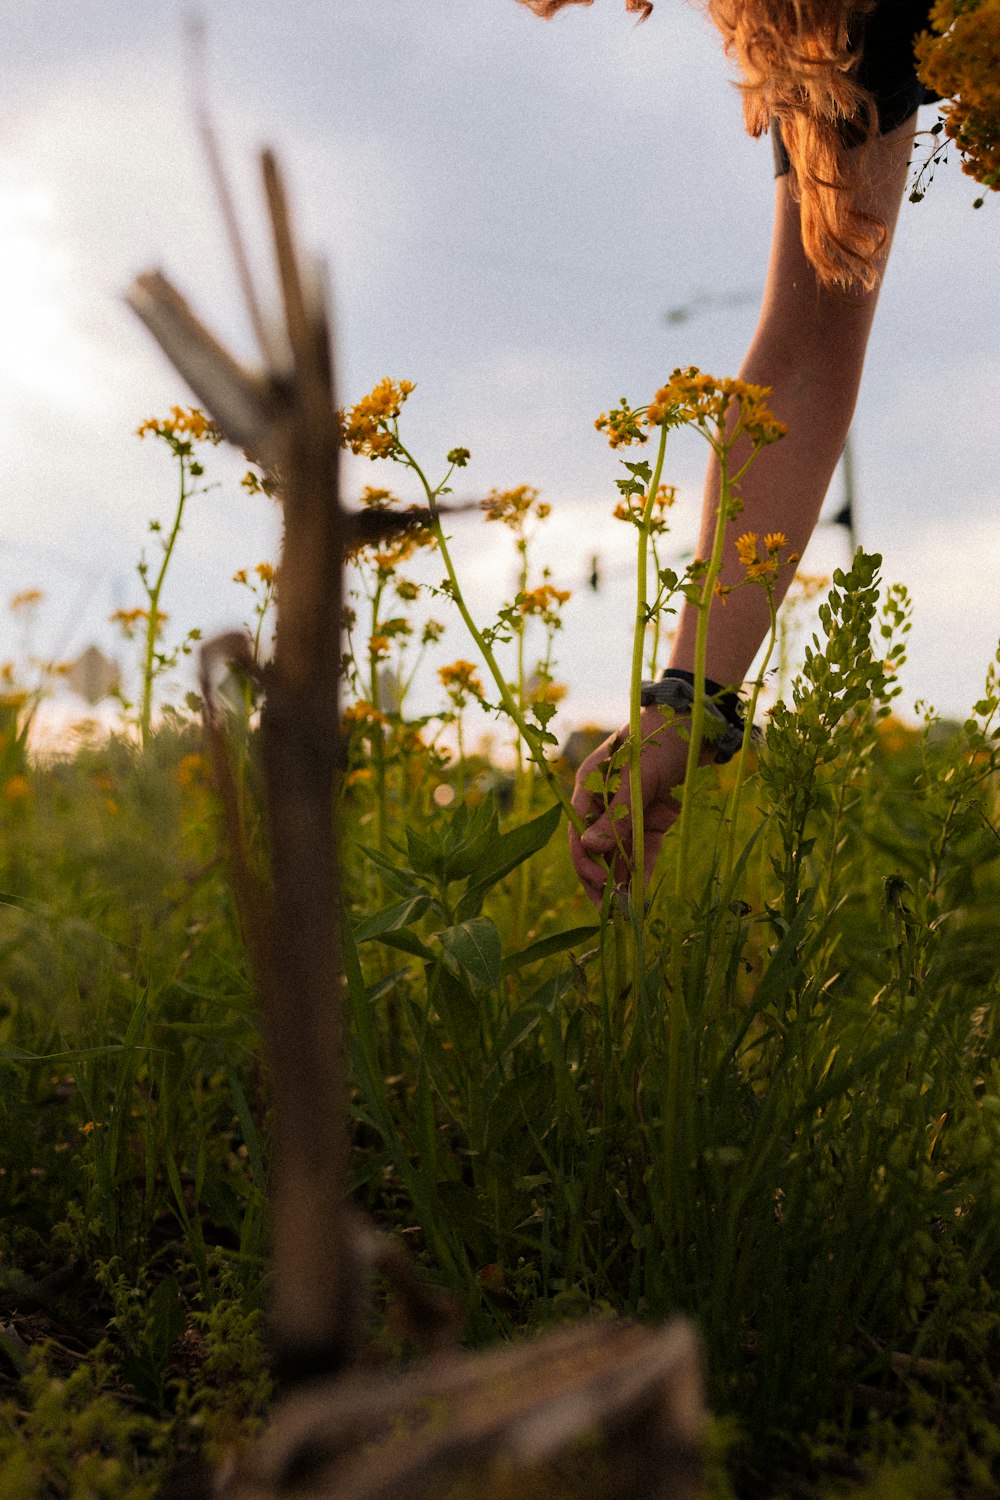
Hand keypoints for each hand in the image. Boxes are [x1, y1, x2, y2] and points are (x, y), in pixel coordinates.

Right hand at [569, 706, 693, 907]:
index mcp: (590, 785)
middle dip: (600, 878)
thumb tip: (588, 849)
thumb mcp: (638, 778)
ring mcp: (628, 809)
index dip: (585, 860)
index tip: (600, 884)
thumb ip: (615, 815)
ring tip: (625, 912)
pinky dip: (642, 868)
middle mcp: (604, 800)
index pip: (578, 831)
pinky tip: (641, 893)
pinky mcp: (651, 816)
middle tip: (608, 912)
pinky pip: (643, 847)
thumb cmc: (661, 740)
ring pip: (619, 852)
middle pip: (595, 847)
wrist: (698, 722)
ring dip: (621, 879)